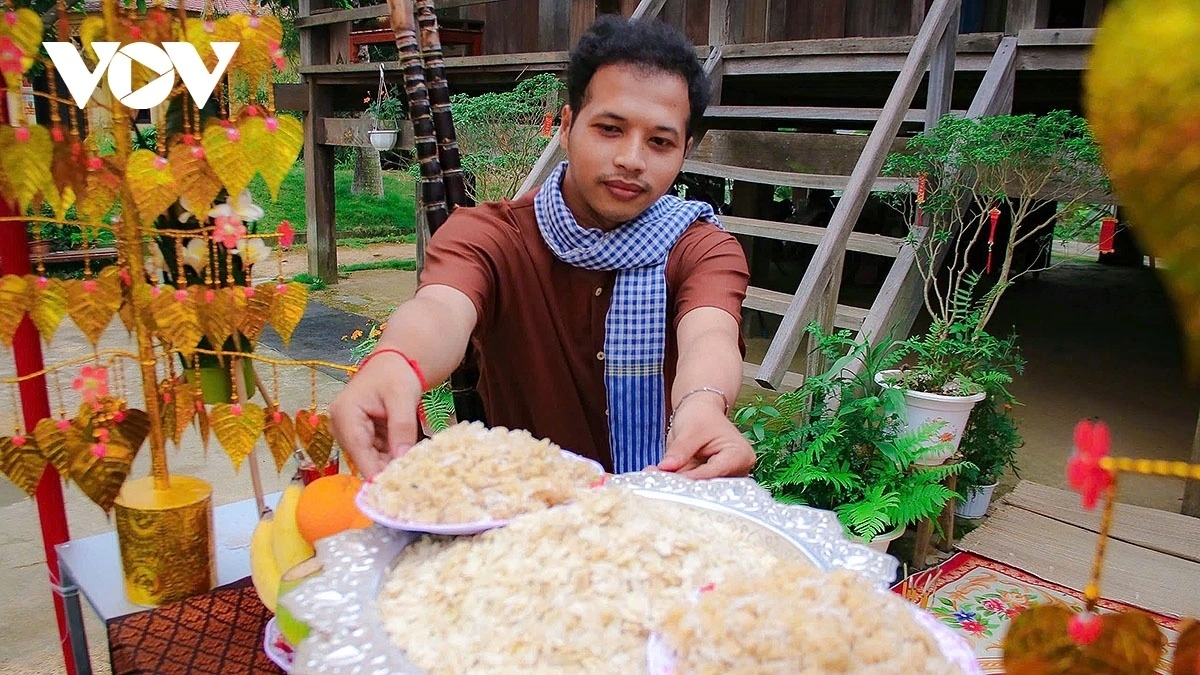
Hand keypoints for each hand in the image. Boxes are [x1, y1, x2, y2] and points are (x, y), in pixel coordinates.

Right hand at [329, 352, 422, 477]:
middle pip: (365, 459)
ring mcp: (351, 433)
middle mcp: (342, 427)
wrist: (394, 364)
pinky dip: (394, 456)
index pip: (359, 451)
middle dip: (388, 470)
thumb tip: (402, 458)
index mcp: (345, 414)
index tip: (394, 488)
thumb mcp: (402, 398)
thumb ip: (402, 427)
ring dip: (393, 464)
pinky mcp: (362, 437)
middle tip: (414, 480)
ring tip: (416, 469)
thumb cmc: (395, 374)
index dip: (375, 472)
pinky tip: (411, 459)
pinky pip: (378, 454)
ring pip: (373, 459)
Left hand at [654, 399, 754, 478]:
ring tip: (657, 479)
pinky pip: (695, 487)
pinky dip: (679, 484)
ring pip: (700, 489)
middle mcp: (737, 471)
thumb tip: (666, 468)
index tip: (670, 481)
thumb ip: (680, 451)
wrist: (701, 412)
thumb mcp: (689, 430)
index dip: (692, 478)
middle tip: (659, 481)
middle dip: (684, 484)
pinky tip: (662, 479)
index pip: (714, 473)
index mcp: (739, 456)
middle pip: (709, 485)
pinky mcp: (711, 482)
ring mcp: (725, 478)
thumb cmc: (701, 416)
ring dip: (679, 486)